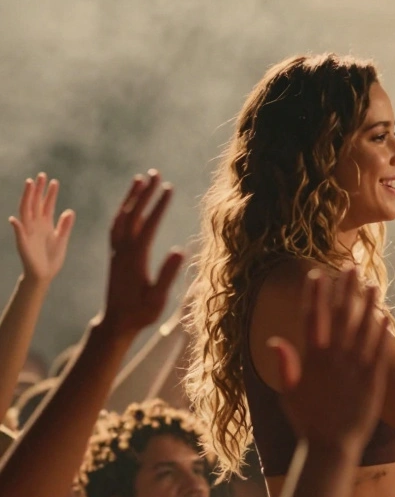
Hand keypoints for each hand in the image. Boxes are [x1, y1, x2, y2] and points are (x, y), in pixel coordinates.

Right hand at [9, 173, 74, 283]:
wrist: (44, 274)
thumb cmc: (52, 257)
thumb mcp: (62, 239)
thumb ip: (65, 225)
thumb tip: (70, 211)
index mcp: (45, 224)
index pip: (47, 205)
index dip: (50, 194)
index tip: (54, 181)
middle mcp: (35, 225)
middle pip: (35, 204)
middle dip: (38, 190)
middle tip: (41, 175)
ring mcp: (28, 233)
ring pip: (26, 212)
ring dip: (27, 199)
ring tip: (29, 185)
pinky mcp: (23, 244)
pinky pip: (19, 234)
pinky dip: (17, 227)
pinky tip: (15, 219)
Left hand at [102, 172, 184, 334]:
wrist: (115, 323)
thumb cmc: (141, 314)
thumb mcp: (157, 298)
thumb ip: (167, 275)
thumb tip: (180, 250)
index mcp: (135, 258)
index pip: (148, 225)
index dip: (158, 206)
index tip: (169, 188)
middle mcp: (122, 250)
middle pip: (132, 215)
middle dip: (144, 193)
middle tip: (155, 173)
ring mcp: (116, 251)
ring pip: (122, 217)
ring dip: (131, 197)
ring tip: (141, 179)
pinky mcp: (114, 255)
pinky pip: (116, 226)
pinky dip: (123, 210)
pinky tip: (130, 205)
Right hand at [268, 269, 390, 449]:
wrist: (332, 447)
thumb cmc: (307, 421)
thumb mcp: (288, 394)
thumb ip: (286, 365)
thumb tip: (276, 339)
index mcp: (312, 360)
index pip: (312, 319)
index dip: (315, 296)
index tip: (317, 275)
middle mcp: (334, 359)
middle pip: (340, 316)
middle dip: (345, 290)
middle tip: (351, 267)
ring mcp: (355, 368)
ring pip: (363, 328)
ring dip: (368, 305)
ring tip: (373, 284)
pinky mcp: (373, 379)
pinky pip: (379, 350)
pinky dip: (382, 332)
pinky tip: (385, 315)